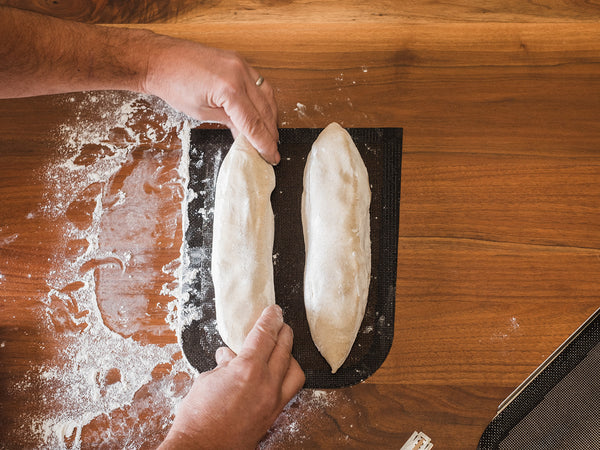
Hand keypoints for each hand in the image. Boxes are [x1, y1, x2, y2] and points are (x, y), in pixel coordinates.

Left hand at [143, 36, 279, 163]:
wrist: (161, 59)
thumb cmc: (173, 85)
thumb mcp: (202, 113)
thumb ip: (229, 123)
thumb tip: (245, 136)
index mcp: (229, 89)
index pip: (254, 123)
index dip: (264, 143)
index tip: (272, 156)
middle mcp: (240, 74)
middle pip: (265, 110)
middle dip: (270, 133)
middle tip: (272, 151)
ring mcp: (241, 65)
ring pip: (268, 96)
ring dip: (271, 117)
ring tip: (270, 135)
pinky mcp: (239, 61)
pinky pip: (260, 83)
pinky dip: (264, 100)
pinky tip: (264, 113)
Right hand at [159, 305, 304, 448]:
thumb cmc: (197, 417)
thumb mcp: (207, 381)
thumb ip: (223, 365)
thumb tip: (228, 356)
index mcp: (248, 370)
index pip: (265, 335)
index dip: (270, 318)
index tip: (274, 310)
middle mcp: (266, 384)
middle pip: (284, 349)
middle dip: (283, 332)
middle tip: (280, 323)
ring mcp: (273, 402)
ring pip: (295, 371)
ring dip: (290, 356)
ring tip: (281, 348)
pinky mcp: (273, 415)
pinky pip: (289, 391)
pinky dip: (286, 378)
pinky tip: (276, 374)